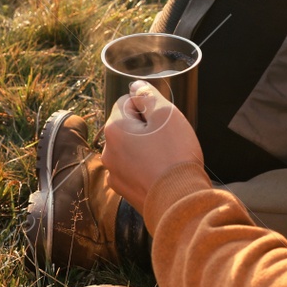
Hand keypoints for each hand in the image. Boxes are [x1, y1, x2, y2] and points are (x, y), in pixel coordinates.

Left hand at [102, 80, 204, 213]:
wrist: (178, 200)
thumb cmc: (174, 155)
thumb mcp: (166, 114)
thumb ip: (148, 96)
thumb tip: (136, 86)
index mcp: (114, 129)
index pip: (127, 103)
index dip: (148, 108)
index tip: (162, 121)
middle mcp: (108, 151)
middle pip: (127, 127)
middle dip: (146, 129)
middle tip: (167, 139)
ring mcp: (114, 173)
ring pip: (130, 149)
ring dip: (145, 149)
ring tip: (166, 158)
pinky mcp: (124, 190)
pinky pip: (133, 169)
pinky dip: (145, 168)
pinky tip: (161, 173)